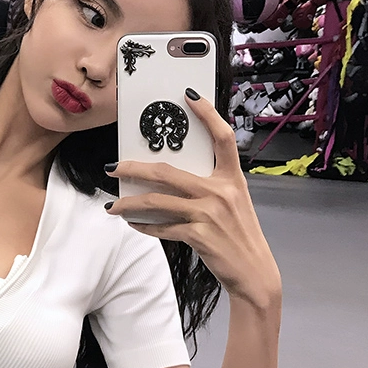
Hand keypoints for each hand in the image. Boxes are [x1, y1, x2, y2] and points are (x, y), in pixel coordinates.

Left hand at [105, 90, 281, 308]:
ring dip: (129, 203)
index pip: (222, 137)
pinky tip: (132, 223)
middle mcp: (221, 191)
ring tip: (113, 206)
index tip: (188, 95)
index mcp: (232, 178)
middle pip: (168, 171)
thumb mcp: (232, 203)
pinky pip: (162, 227)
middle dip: (134, 168)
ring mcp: (209, 213)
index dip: (207, 113)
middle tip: (113, 167)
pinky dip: (144, 226)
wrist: (254, 272)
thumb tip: (169, 177)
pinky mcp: (199, 235)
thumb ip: (208, 186)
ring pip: (157, 201)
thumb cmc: (238, 235)